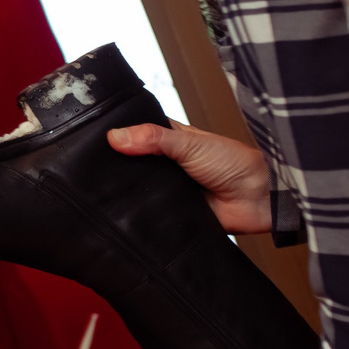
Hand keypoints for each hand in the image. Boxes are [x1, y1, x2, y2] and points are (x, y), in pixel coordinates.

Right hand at [106, 121, 274, 232]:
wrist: (257, 200)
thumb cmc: (234, 163)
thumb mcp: (190, 142)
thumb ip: (155, 138)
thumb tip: (116, 136)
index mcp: (168, 140)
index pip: (134, 135)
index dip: (117, 137)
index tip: (91, 139)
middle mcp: (164, 164)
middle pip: (131, 164)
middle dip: (117, 167)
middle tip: (94, 167)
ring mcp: (166, 189)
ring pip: (136, 189)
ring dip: (128, 190)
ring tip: (104, 189)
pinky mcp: (169, 212)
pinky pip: (147, 213)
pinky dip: (139, 211)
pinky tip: (125, 210)